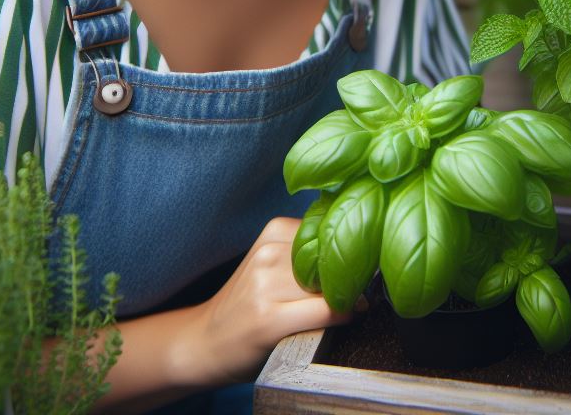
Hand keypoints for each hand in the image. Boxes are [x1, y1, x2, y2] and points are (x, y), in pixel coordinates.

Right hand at [171, 216, 359, 387]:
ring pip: (332, 283)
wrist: (204, 341)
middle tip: (364, 285)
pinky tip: (346, 316)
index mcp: (273, 230)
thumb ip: (308, 249)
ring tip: (351, 301)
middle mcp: (268, 252)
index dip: (354, 245)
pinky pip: (326, 310)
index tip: (366, 259)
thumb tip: (365, 245)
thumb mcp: (273, 261)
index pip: (333, 228)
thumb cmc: (248, 303)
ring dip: (351, 293)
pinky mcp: (269, 319)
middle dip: (354, 271)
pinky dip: (343, 313)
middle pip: (335, 257)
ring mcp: (265, 285)